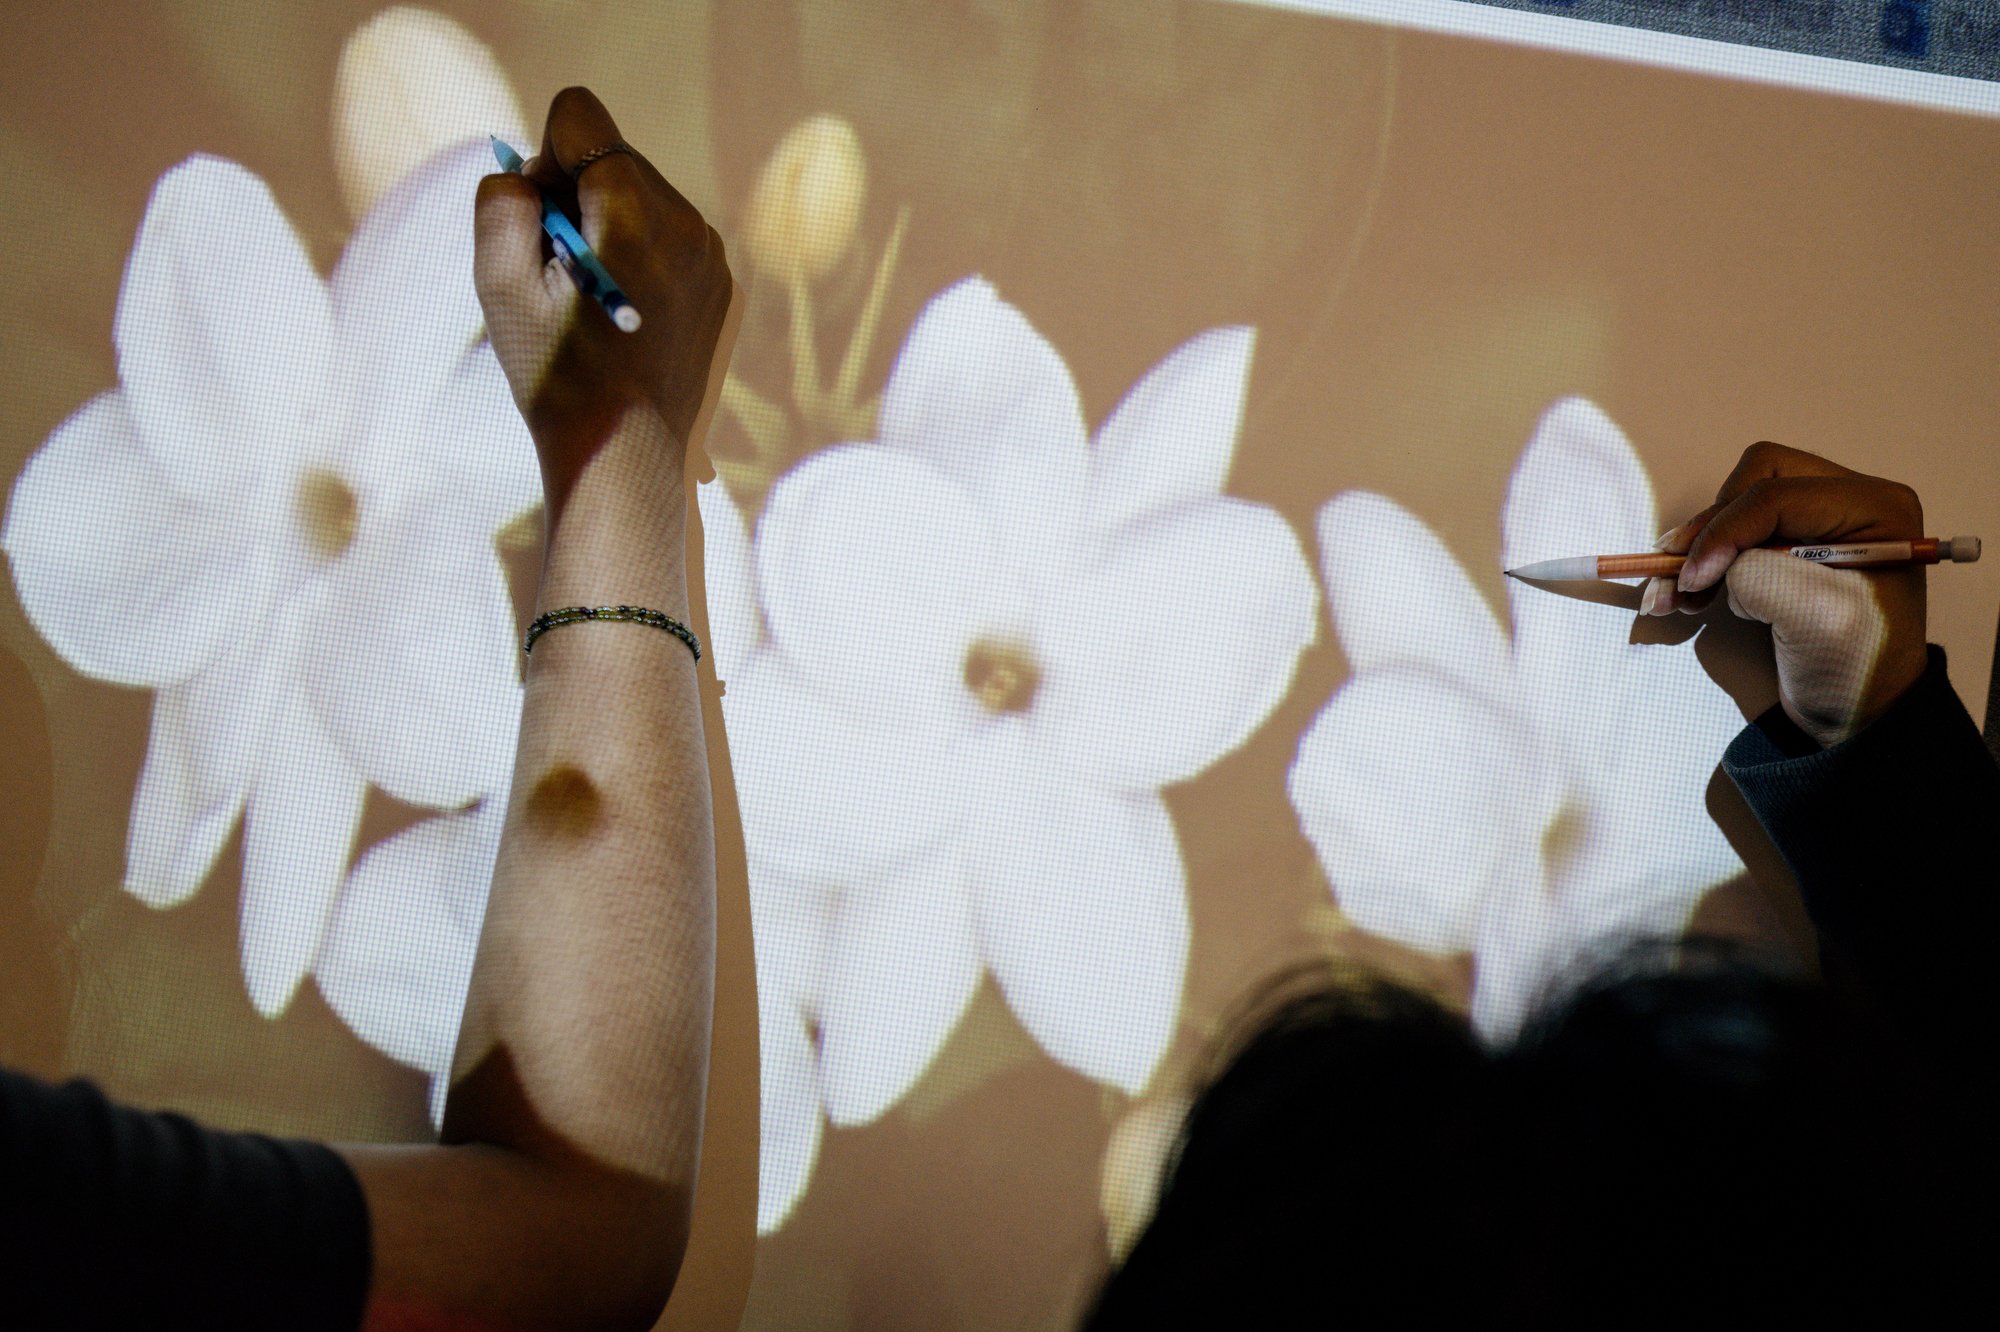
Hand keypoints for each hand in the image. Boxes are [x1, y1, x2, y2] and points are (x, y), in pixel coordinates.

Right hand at [473, 87, 732, 516]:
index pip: (579, 116)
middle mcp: (686, 221)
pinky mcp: (721, 282)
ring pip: (640, 194)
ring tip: (591, 297)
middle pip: (611, 155)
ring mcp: (711, 253)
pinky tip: (623, 312)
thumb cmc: (558, 376)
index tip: (539, 218)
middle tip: (558, 269)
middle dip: (574, 192)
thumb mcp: (500, 284)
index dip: (543, 157)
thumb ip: (502, 200)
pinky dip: (636, 255)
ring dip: (604, 225)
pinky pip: (666, 235)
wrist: (627, 456)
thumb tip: (526, 169)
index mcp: (633, 212)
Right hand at [1643, 441, 1927, 746]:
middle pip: (1755, 480)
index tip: (1692, 582)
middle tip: (1679, 577)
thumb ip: (1759, 575)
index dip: (1725, 532)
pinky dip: (1704, 559)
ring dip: (1698, 546)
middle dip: (1711, 527)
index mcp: (1874, 508)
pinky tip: (1690, 597)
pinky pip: (1733, 528)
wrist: (1861, 710)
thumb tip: (1700, 563)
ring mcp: (1818, 520)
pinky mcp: (1790, 542)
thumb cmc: (1854, 666)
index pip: (1777, 494)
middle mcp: (1849, 501)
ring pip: (1736, 501)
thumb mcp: (1815, 617)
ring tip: (1674, 596)